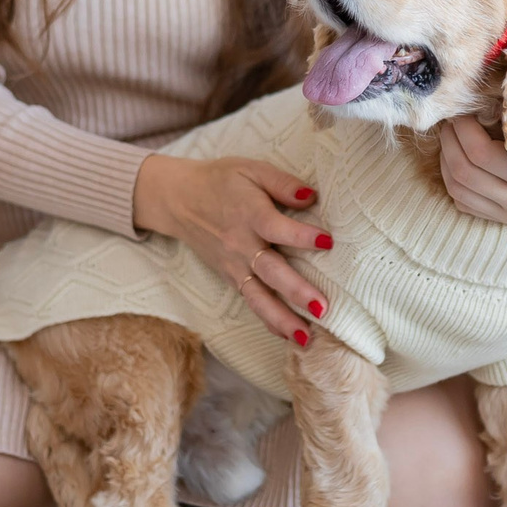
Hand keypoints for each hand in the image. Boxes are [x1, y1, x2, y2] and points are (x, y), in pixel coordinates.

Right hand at [135, 153, 329, 345]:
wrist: (179, 200)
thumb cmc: (221, 181)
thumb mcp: (251, 169)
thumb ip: (282, 183)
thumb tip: (313, 196)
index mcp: (249, 214)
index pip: (276, 228)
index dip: (301, 235)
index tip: (328, 241)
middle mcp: (241, 244)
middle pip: (270, 271)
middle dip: (296, 291)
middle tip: (322, 308)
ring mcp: (234, 265)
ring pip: (258, 297)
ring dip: (282, 319)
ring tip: (306, 337)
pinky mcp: (230, 277)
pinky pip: (251, 301)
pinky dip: (269, 320)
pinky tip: (289, 335)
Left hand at [437, 117, 506, 233]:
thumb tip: (502, 85)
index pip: (477, 151)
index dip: (461, 126)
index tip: (464, 107)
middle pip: (461, 169)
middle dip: (448, 139)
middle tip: (450, 118)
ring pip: (458, 189)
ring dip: (446, 160)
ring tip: (450, 137)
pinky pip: (465, 205)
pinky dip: (454, 183)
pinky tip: (458, 162)